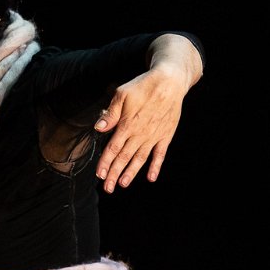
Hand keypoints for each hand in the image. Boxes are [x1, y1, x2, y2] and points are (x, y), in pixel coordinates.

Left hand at [92, 70, 187, 192]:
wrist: (170, 81)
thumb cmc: (144, 86)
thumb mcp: (122, 94)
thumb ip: (111, 114)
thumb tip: (98, 128)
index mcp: (127, 125)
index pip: (112, 149)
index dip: (105, 163)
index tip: (99, 175)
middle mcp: (139, 134)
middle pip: (124, 158)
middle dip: (114, 174)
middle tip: (108, 188)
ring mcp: (153, 136)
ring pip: (140, 159)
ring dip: (131, 172)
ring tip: (123, 184)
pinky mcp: (165, 135)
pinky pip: (160, 154)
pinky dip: (155, 166)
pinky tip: (151, 177)